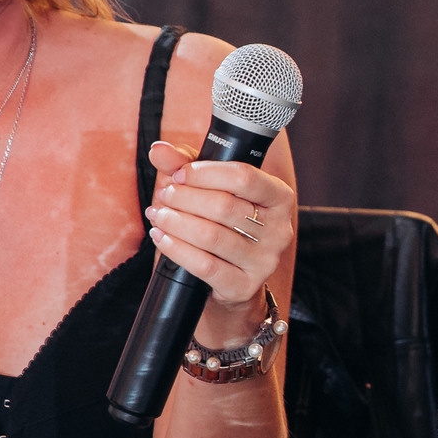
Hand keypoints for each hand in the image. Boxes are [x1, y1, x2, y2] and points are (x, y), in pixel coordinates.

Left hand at [145, 141, 295, 344]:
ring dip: (175, 222)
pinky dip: (176, 248)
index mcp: (279, 198)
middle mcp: (280, 229)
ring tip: (158, 215)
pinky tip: (161, 237)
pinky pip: (205, 266)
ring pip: (211, 236)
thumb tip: (159, 151)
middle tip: (164, 196)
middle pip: (224, 206)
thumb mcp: (207, 188)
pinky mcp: (245, 286)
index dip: (206, 173)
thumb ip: (185, 165)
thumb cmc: (221, 223)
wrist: (229, 278)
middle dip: (185, 198)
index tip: (180, 175)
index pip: (244, 177)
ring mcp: (265, 260)